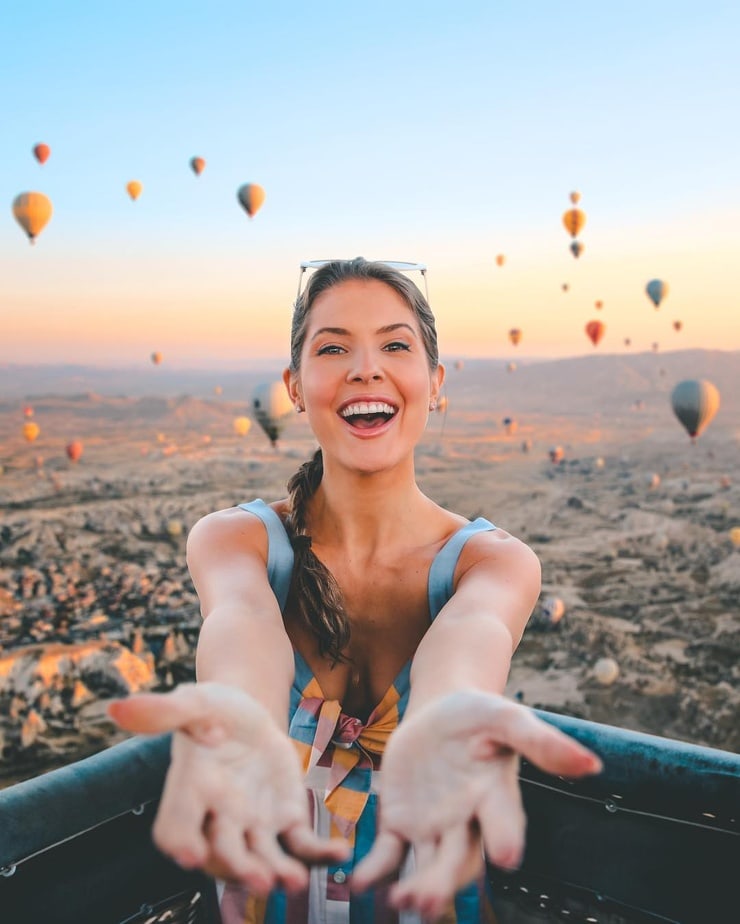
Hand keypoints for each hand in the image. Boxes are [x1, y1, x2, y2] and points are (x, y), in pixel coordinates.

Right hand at [108, 682, 348, 893]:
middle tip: (260, 878)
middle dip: (238, 867)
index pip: (174, 826)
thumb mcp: (193, 702)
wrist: (248, 716)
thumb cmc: (212, 708)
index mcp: (189, 790)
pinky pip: (301, 844)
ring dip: (278, 872)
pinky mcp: (284, 819)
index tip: (190, 854)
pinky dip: (319, 853)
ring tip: (296, 880)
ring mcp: (251, 824)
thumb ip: (163, 711)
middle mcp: (217, 817)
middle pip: (223, 852)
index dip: (181, 841)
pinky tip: (341, 852)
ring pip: (262, 857)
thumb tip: (117, 707)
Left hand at [352, 690, 601, 919]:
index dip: (505, 836)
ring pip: (425, 867)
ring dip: (414, 887)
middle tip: (428, 900)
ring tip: (400, 900)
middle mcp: (466, 822)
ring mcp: (432, 827)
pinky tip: (357, 883)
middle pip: (458, 860)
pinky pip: (388, 854)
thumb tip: (592, 764)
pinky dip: (374, 870)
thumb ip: (541, 741)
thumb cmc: (479, 715)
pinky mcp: (400, 823)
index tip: (508, 855)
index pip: (503, 821)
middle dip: (445, 882)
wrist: (440, 711)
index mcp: (495, 797)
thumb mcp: (506, 718)